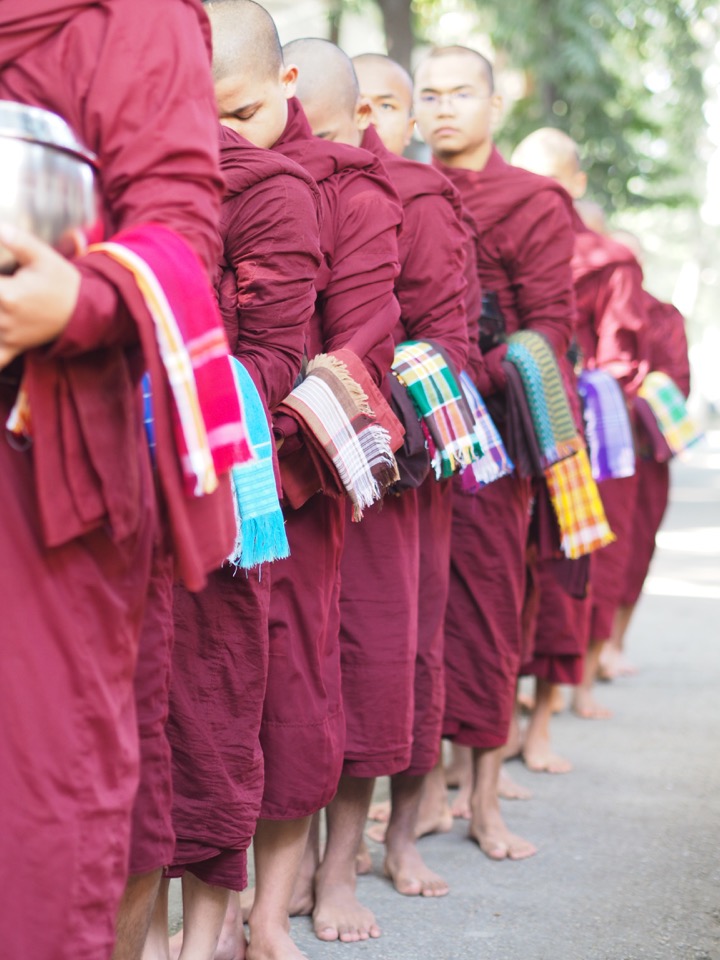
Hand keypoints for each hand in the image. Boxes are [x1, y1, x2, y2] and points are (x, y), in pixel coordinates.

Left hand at [0, 225, 80, 368]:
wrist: (84, 310)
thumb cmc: (62, 281)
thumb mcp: (42, 257)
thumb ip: (18, 241)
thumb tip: (1, 228)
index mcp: (7, 295)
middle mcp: (4, 319)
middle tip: (2, 291)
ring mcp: (8, 336)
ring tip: (1, 307)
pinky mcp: (13, 347)